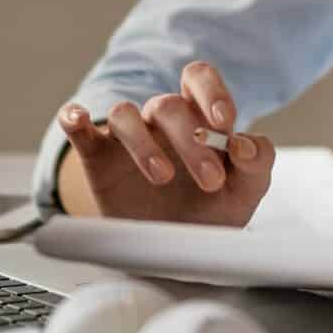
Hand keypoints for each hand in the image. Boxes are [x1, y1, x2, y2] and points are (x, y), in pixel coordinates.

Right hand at [57, 62, 274, 226]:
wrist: (174, 253)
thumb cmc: (210, 212)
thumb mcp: (245, 193)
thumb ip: (257, 164)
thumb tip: (245, 144)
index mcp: (198, 118)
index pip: (199, 79)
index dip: (211, 91)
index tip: (223, 121)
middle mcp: (162, 121)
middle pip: (169, 105)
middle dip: (192, 142)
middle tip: (211, 181)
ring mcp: (127, 137)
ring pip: (124, 113)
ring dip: (143, 142)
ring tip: (163, 178)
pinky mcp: (98, 158)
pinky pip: (81, 128)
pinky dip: (75, 118)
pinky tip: (78, 119)